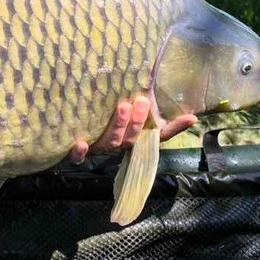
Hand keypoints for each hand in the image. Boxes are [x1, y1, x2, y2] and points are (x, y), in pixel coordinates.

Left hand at [66, 95, 197, 164]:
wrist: (69, 133)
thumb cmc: (106, 119)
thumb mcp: (130, 110)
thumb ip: (151, 106)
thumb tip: (191, 111)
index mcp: (132, 136)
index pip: (156, 136)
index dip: (173, 128)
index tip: (189, 117)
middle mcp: (117, 143)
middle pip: (131, 138)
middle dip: (137, 121)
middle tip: (140, 101)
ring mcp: (98, 148)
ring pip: (110, 143)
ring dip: (118, 127)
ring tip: (122, 106)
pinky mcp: (77, 152)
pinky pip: (78, 157)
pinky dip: (80, 152)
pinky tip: (81, 143)